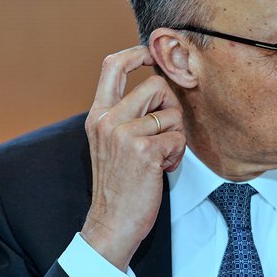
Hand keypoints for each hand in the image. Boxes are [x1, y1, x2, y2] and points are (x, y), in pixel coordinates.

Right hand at [80, 46, 184, 270]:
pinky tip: (162, 168)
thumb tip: (157, 86)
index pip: (112, 66)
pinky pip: (178, 138)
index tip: (152, 55)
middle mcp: (107, 120)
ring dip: (175, 136)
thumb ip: (126, 114)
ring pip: (172, 113)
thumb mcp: (111, 142)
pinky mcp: (143, 151)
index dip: (137, 53)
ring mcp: (124, 135)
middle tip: (163, 134)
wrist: (112, 223)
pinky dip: (177, 155)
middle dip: (170, 108)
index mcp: (98, 115)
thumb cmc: (119, 183)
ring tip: (160, 156)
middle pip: (156, 85)